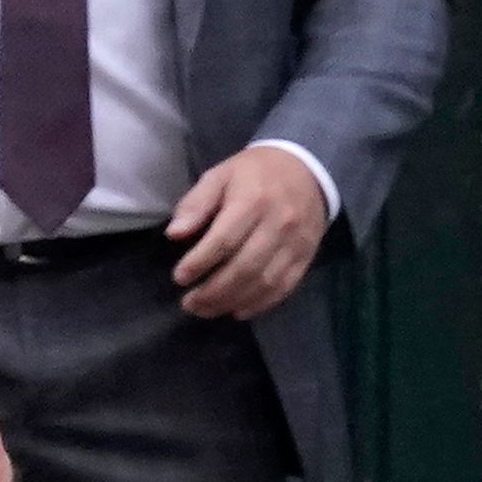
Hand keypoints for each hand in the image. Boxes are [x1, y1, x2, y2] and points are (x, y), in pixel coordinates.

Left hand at [168, 144, 329, 320]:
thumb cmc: (255, 173)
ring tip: (207, 310)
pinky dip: (260, 304)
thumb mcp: (220, 175)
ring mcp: (295, 244)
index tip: (179, 278)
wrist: (306, 170)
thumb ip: (197, 203)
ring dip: (233, 301)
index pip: (224, 240)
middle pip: (245, 268)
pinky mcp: (306, 258)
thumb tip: (174, 234)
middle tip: (190, 304)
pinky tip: (238, 310)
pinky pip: (284, 288)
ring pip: (264, 283)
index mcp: (253, 201)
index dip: (200, 263)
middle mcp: (278, 225)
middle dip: (214, 291)